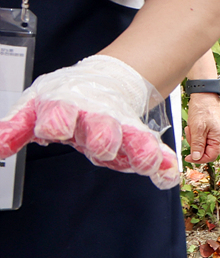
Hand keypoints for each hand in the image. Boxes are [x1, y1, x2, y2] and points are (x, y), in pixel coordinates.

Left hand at [0, 54, 177, 187]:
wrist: (107, 82)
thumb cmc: (68, 97)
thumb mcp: (35, 106)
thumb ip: (14, 128)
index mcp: (67, 105)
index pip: (60, 113)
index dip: (57, 121)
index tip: (54, 130)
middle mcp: (96, 117)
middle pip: (101, 127)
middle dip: (103, 136)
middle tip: (103, 147)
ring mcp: (120, 128)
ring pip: (132, 139)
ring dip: (140, 151)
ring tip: (147, 163)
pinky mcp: (138, 139)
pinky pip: (153, 151)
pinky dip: (162, 164)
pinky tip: (167, 175)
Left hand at [185, 92, 219, 164]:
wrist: (204, 96)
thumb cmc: (202, 109)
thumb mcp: (197, 129)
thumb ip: (197, 145)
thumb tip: (196, 158)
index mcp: (219, 138)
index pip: (210, 156)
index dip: (198, 159)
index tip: (188, 157)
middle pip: (206, 151)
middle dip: (195, 145)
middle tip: (189, 134)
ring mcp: (216, 133)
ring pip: (203, 144)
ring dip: (194, 138)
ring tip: (191, 127)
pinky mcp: (212, 129)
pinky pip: (203, 137)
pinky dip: (196, 134)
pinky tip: (194, 126)